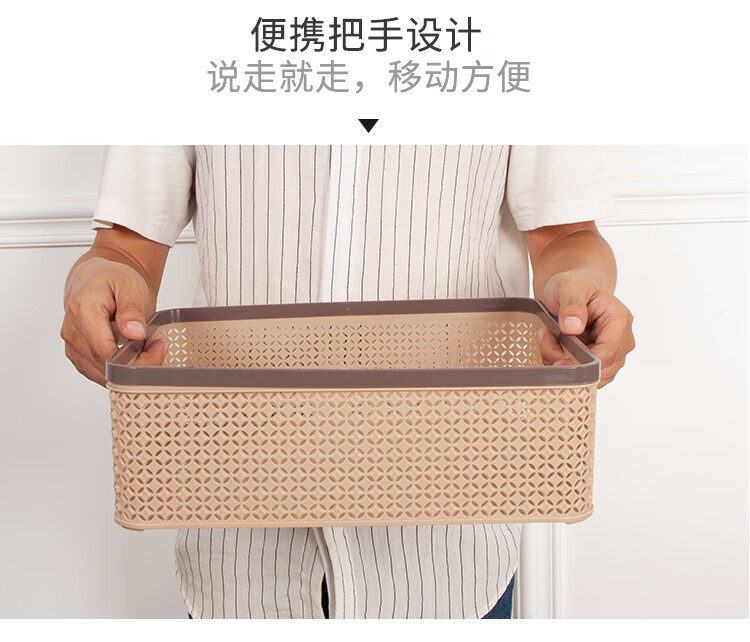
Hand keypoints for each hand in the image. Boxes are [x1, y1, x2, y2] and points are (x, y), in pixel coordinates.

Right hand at [60, 256, 168, 385]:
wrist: (96, 281)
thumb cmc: (112, 280)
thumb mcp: (130, 286)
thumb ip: (132, 309)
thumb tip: (134, 333)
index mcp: (83, 310)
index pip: (105, 352)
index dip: (136, 358)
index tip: (159, 344)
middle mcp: (72, 332)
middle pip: (106, 366)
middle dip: (139, 361)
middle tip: (159, 343)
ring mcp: (73, 347)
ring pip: (105, 375)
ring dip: (132, 366)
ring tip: (148, 343)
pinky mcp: (79, 357)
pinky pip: (102, 374)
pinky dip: (122, 369)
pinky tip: (135, 352)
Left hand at [538, 270, 634, 387]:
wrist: (574, 291)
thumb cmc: (574, 287)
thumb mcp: (569, 287)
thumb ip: (572, 304)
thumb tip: (573, 326)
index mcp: (619, 320)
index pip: (608, 353)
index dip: (583, 362)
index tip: (557, 358)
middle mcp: (622, 340)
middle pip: (599, 369)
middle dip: (567, 361)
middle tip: (545, 339)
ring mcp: (614, 354)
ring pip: (591, 376)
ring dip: (563, 363)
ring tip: (548, 340)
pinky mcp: (602, 362)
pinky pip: (585, 376)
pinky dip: (565, 367)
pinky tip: (553, 348)